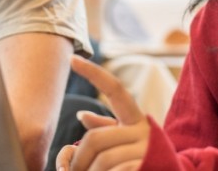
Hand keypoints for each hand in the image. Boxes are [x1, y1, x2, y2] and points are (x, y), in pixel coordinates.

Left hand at [56, 56, 150, 170]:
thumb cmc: (145, 162)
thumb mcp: (128, 143)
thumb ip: (107, 129)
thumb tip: (81, 115)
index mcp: (136, 119)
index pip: (115, 89)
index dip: (93, 73)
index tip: (72, 58)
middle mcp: (143, 130)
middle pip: (95, 139)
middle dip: (78, 158)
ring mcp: (146, 150)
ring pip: (101, 161)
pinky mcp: (144, 166)